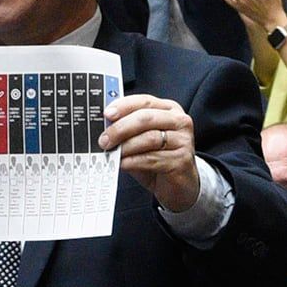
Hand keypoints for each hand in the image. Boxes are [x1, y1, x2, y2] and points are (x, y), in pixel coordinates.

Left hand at [99, 93, 201, 212]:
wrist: (179, 185)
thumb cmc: (159, 159)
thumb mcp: (142, 140)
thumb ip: (128, 131)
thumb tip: (104, 128)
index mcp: (169, 110)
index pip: (144, 101)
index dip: (124, 106)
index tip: (107, 114)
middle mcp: (179, 121)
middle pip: (146, 118)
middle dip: (121, 128)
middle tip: (105, 140)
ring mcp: (183, 141)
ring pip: (149, 138)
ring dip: (126, 147)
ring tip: (112, 154)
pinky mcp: (182, 160)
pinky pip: (152, 159)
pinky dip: (133, 161)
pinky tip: (123, 164)